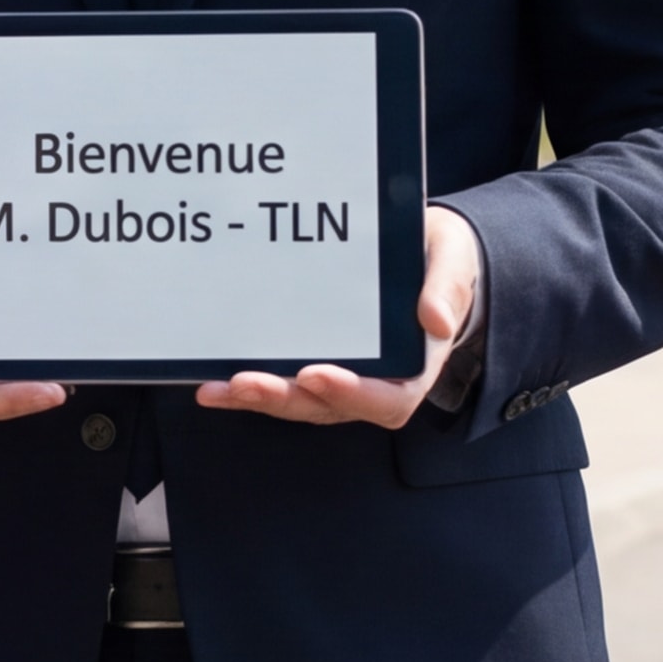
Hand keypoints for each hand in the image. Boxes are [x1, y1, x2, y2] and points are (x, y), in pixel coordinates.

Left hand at [194, 203, 482, 428]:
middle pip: (329, 406)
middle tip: (246, 382)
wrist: (423, 255)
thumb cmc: (439, 260)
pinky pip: (280, 384)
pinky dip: (246, 389)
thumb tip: (436, 321)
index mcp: (415, 366)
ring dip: (258, 398)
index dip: (352, 394)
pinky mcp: (313, 366)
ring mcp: (341, 377)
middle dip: (286, 397)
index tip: (317, 374)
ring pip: (298, 401)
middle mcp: (376, 382)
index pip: (388, 398)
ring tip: (219, 387)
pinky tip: (211, 385)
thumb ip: (447, 287)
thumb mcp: (452, 262)